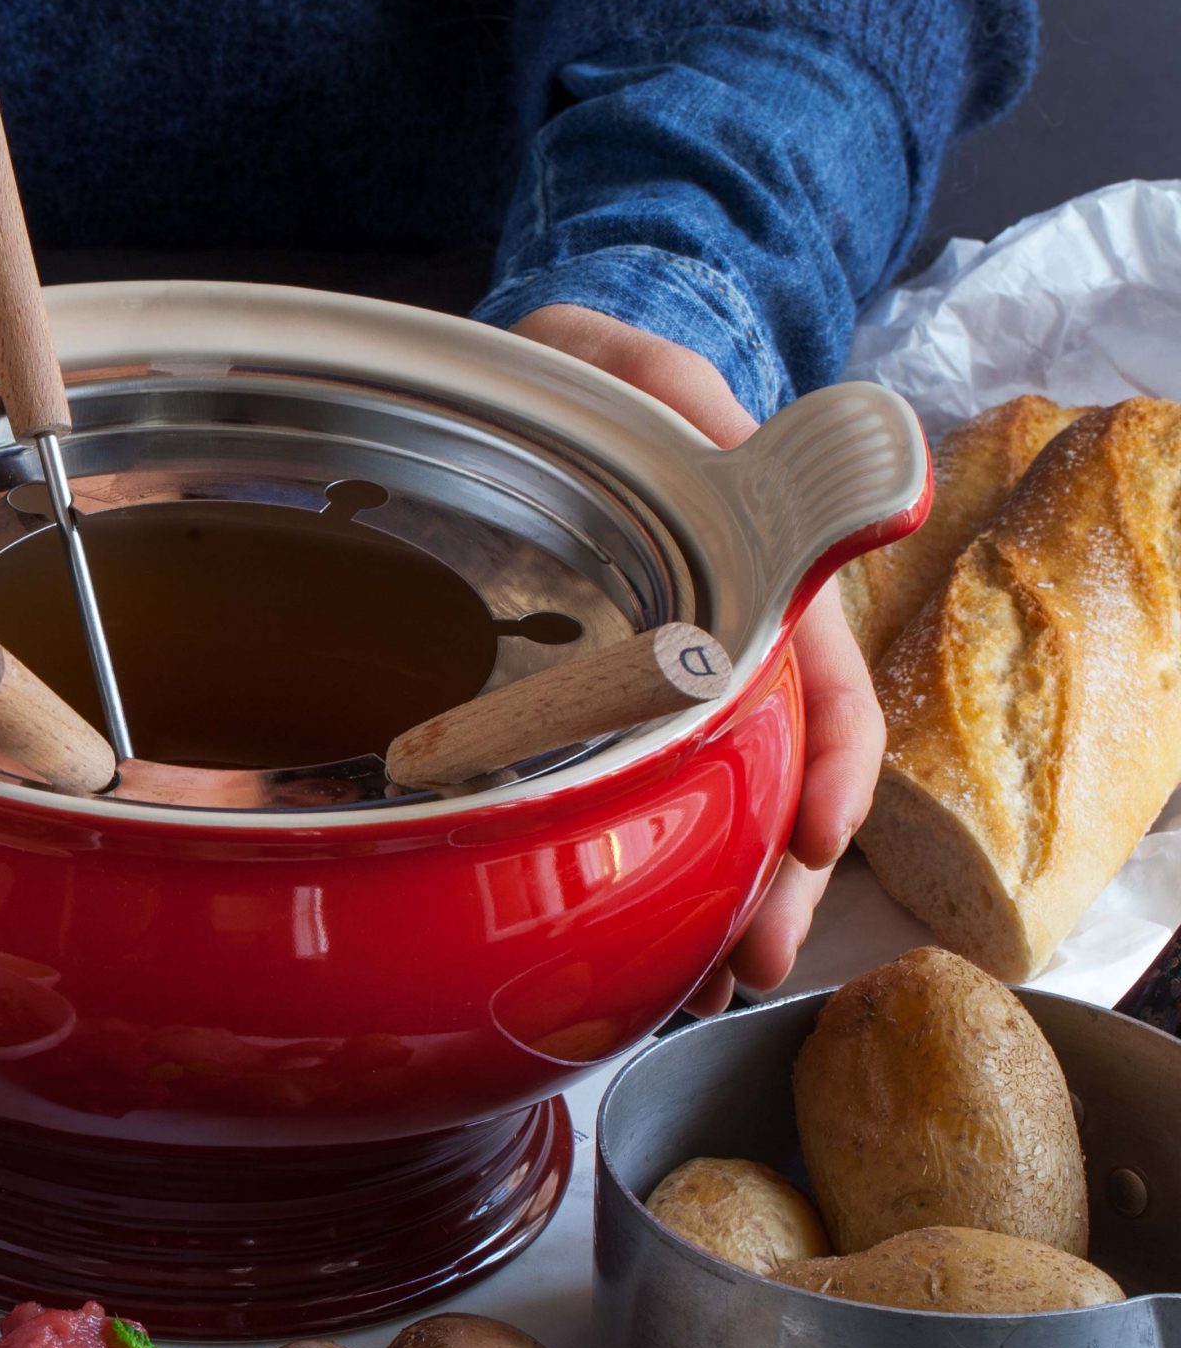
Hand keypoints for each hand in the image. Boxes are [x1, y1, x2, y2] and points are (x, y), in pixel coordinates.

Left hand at [511, 306, 882, 1011]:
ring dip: (729, 896)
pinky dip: (666, 869)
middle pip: (784, 765)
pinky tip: (649, 941)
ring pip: (728, 802)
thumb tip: (736, 439)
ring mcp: (667, 681)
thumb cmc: (575, 376)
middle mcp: (726, 635)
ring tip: (705, 984)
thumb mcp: (620, 363)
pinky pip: (653, 798)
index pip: (820, 667)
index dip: (829, 754)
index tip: (815, 837)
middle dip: (781, 874)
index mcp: (751, 564)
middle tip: (752, 962)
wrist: (519, 403)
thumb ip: (672, 389)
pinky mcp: (603, 713)